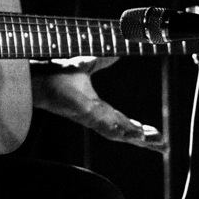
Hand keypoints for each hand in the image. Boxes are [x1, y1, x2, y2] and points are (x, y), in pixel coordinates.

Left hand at [31, 58, 167, 152]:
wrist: (35, 75)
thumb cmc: (54, 73)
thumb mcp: (86, 64)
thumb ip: (101, 61)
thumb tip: (116, 52)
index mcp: (96, 107)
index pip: (121, 121)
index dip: (138, 128)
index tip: (155, 134)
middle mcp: (95, 116)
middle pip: (124, 132)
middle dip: (144, 139)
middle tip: (163, 146)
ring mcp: (89, 117)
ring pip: (118, 133)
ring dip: (138, 138)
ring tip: (157, 143)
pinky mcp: (83, 113)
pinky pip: (106, 126)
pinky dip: (123, 131)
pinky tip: (137, 136)